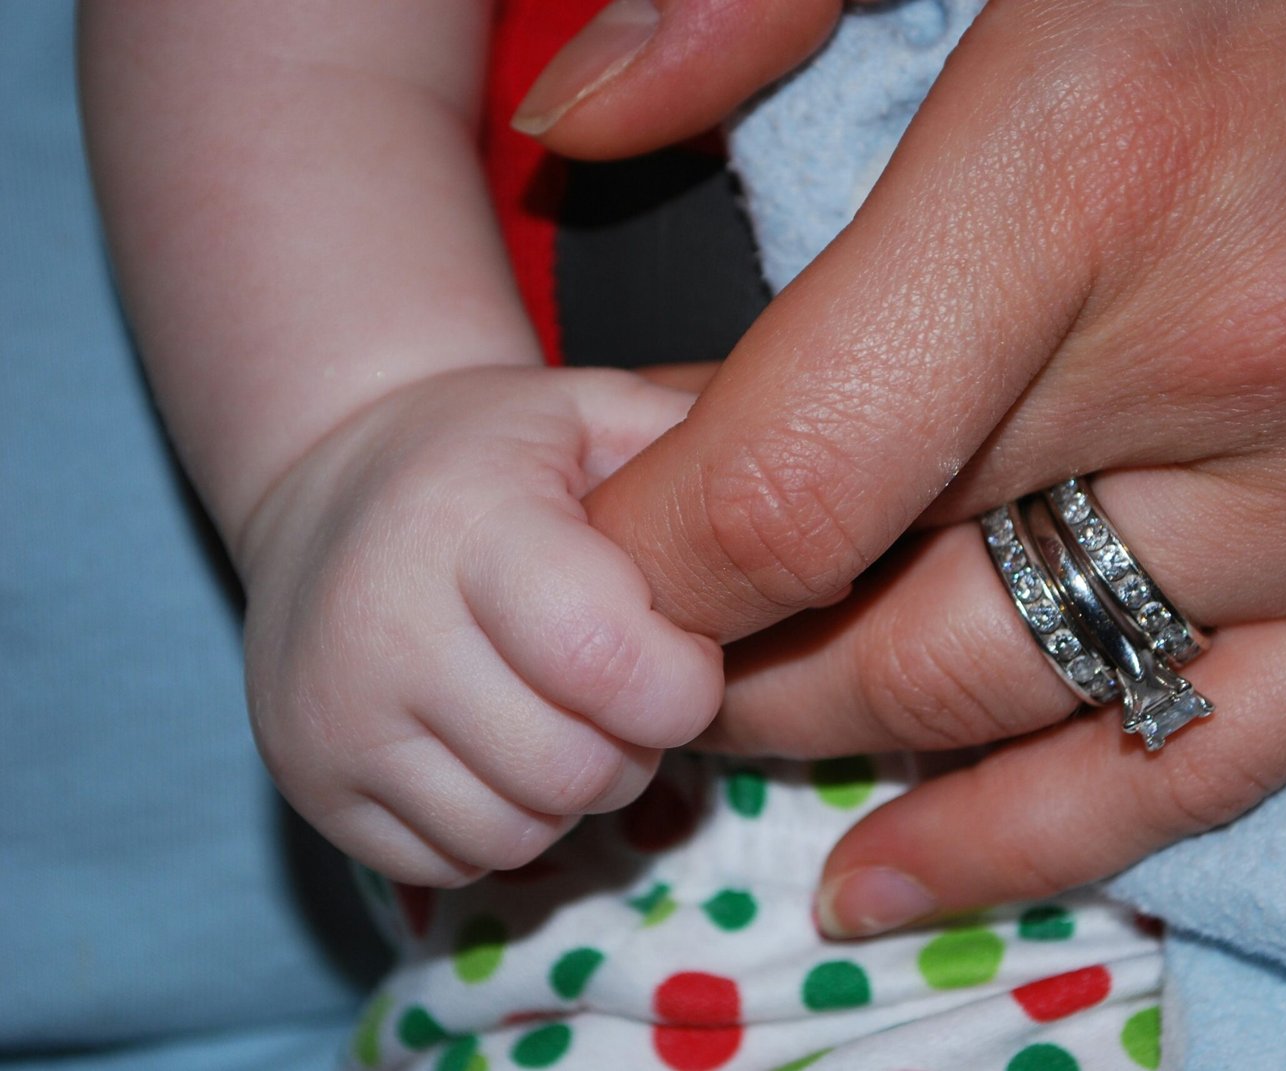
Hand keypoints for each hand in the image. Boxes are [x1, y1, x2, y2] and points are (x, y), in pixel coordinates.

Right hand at [236, 366, 721, 885]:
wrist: (329, 483)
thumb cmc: (495, 453)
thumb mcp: (600, 413)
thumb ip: (710, 465)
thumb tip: (841, 583)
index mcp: (466, 526)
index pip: (607, 663)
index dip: (678, 680)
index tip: (677, 647)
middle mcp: (381, 629)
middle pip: (577, 768)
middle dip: (634, 742)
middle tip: (620, 682)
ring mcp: (333, 721)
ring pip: (520, 832)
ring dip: (572, 789)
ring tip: (558, 707)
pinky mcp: (311, 789)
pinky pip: (454, 862)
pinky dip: (502, 820)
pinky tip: (496, 742)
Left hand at [534, 0, 1285, 931]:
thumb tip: (575, 122)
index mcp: (1086, 164)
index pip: (792, 474)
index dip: (649, 560)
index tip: (592, 566)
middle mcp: (1231, 357)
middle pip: (888, 610)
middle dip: (724, 653)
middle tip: (642, 643)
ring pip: (1021, 704)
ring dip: (844, 736)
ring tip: (737, 742)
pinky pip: (1213, 760)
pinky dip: (1040, 831)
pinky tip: (907, 865)